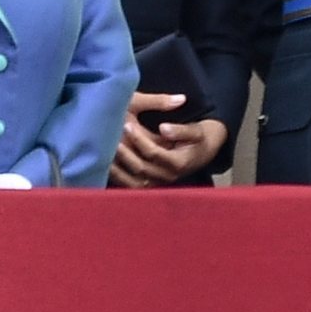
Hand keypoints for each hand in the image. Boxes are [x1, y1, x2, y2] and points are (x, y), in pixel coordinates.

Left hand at [108, 92, 227, 187]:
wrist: (206, 151)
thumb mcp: (196, 130)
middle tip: (111, 138)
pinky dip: (119, 177)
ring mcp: (159, 183)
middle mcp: (167, 176)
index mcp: (177, 163)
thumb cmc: (200, 138)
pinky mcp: (151, 185)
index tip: (127, 124)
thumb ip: (181, 130)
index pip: (153, 153)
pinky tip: (107, 165)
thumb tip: (163, 128)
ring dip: (118, 170)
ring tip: (104, 154)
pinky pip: (131, 186)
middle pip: (141, 168)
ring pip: (133, 183)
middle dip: (125, 153)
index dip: (139, 140)